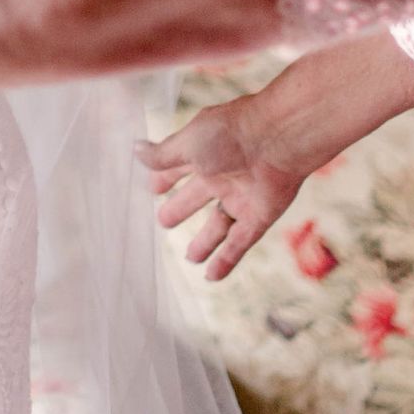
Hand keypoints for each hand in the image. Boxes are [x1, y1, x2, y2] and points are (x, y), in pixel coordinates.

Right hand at [138, 92, 308, 279]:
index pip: (178, 168)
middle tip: (164, 221)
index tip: (151, 188)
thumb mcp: (188, 143)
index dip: (164, 178)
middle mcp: (220, 175)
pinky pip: (240, 243)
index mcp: (203, 153)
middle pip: (196, 197)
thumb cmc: (230, 136)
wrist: (278, 142)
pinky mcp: (258, 217)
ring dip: (206, 242)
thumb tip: (135, 150)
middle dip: (181, 208)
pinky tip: (211, 277)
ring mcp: (240, 197)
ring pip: (219, 225)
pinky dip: (226, 260)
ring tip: (190, 258)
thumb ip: (162, 154)